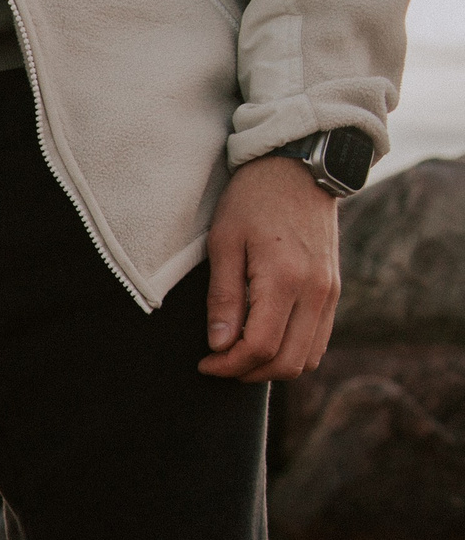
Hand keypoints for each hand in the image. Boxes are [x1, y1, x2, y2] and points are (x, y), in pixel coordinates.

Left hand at [200, 155, 340, 382]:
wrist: (297, 167)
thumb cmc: (252, 200)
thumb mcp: (223, 244)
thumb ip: (223, 298)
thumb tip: (219, 345)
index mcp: (286, 279)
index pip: (260, 347)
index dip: (229, 365)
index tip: (205, 363)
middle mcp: (316, 290)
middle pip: (288, 362)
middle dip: (249, 373)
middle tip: (218, 363)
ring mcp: (330, 291)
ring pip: (308, 357)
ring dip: (272, 367)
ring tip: (238, 353)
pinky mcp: (334, 289)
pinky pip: (318, 339)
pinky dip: (292, 351)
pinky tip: (263, 339)